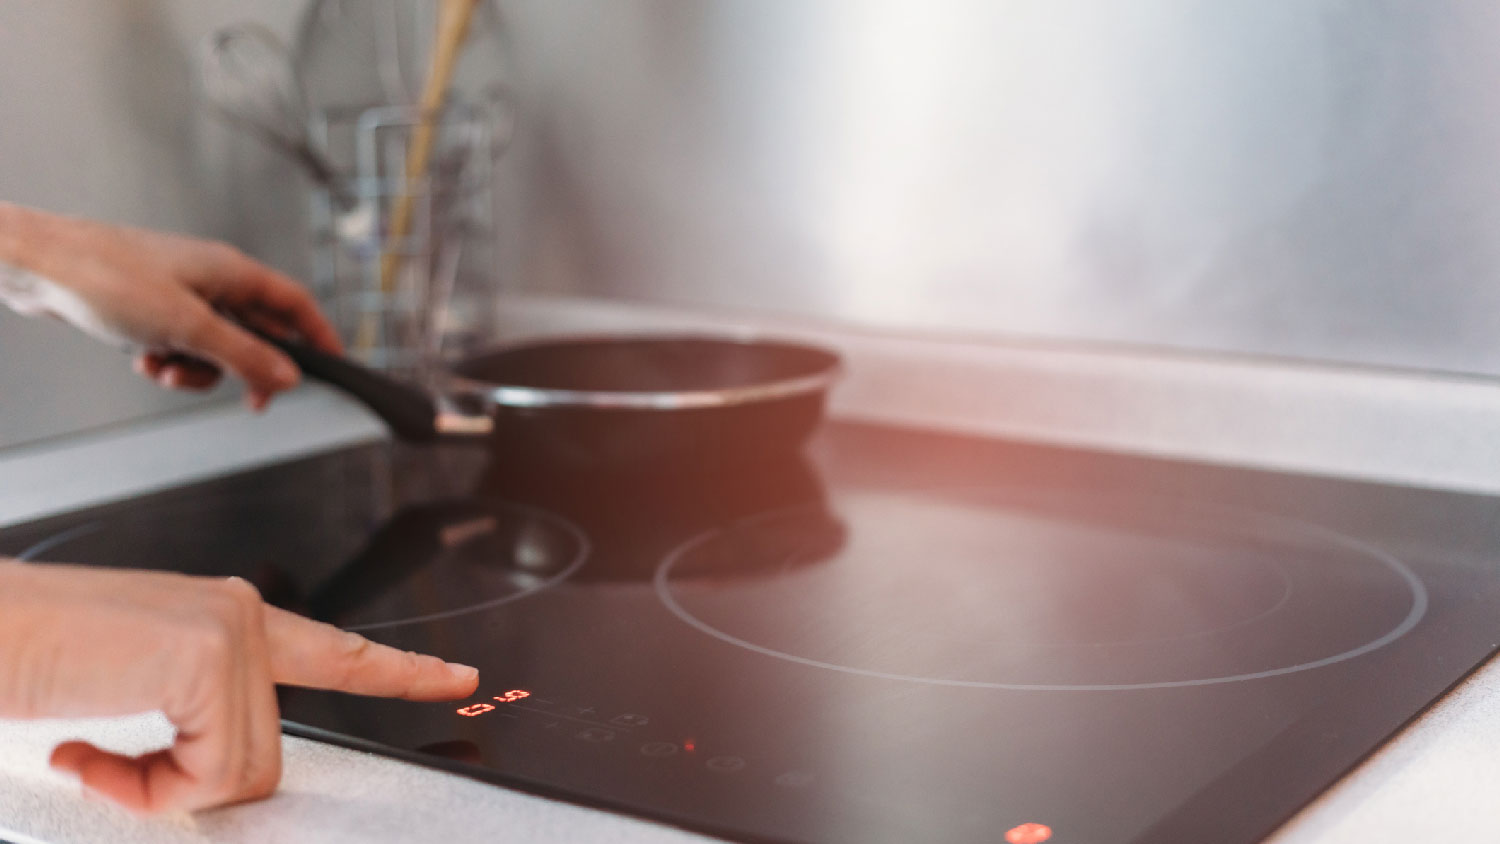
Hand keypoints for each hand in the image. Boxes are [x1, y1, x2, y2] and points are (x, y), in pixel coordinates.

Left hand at [0, 202, 339, 409]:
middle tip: (252, 399)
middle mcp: (210, 280)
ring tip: (168, 368)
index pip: (294, 304)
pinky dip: (167, 361)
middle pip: (256, 331)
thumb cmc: (105, 276)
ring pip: (214, 346)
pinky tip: (143, 358)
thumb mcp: (187, 327)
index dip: (318, 335)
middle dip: (246, 368)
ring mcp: (180, 294)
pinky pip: (180, 346)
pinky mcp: (151, 309)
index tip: (333, 364)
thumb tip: (287, 378)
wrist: (37, 267)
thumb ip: (244, 356)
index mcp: (231, 272)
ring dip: (198, 370)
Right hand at [0, 560, 478, 813]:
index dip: (400, 672)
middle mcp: (242, 615)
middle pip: (268, 753)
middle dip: (189, 785)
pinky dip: (141, 787)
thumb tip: (222, 774)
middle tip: (104, 761)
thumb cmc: (35, 657)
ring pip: (240, 771)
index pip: (335, 650)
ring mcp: (233, 631)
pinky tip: (83, 746)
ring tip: (90, 749)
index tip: (457, 678)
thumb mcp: (138, 686)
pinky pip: (209, 773)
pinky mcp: (211, 657)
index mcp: (228, 619)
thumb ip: (197, 713)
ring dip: (157, 788)